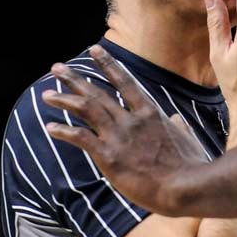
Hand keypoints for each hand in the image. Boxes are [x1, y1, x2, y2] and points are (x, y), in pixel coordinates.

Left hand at [42, 45, 209, 212]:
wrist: (184, 186)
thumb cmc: (190, 165)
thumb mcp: (188, 138)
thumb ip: (178, 125)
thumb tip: (176, 119)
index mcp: (150, 112)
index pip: (125, 81)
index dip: (108, 64)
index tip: (94, 50)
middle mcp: (132, 119)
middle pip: (98, 93)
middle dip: (75, 79)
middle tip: (57, 68)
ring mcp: (120, 136)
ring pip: (86, 110)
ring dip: (64, 100)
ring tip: (46, 94)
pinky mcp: (109, 156)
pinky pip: (81, 138)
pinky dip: (64, 131)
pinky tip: (50, 127)